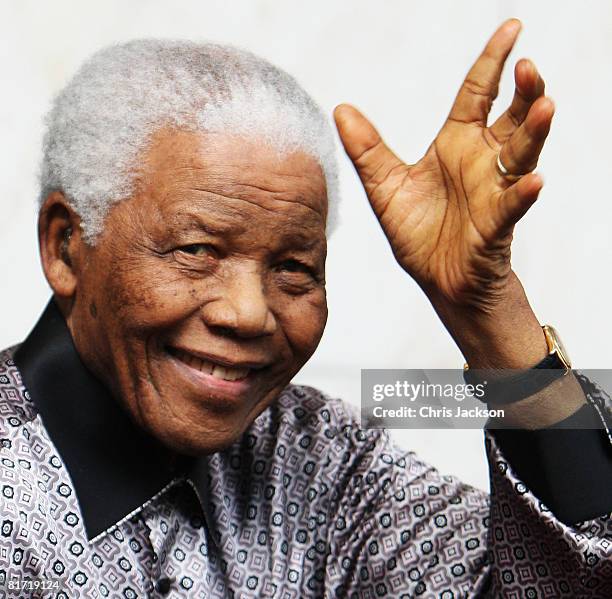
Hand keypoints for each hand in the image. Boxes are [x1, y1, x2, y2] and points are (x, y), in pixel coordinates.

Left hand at [334, 19, 553, 313]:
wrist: (437, 280)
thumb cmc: (419, 234)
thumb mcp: (386, 187)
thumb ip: (367, 150)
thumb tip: (341, 108)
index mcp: (456, 145)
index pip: (477, 94)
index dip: (492, 62)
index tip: (511, 28)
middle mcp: (481, 162)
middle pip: (511, 117)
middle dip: (524, 91)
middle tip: (527, 66)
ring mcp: (493, 192)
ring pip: (521, 154)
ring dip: (533, 131)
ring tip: (544, 105)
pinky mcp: (495, 226)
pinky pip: (512, 206)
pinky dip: (523, 193)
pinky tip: (534, 180)